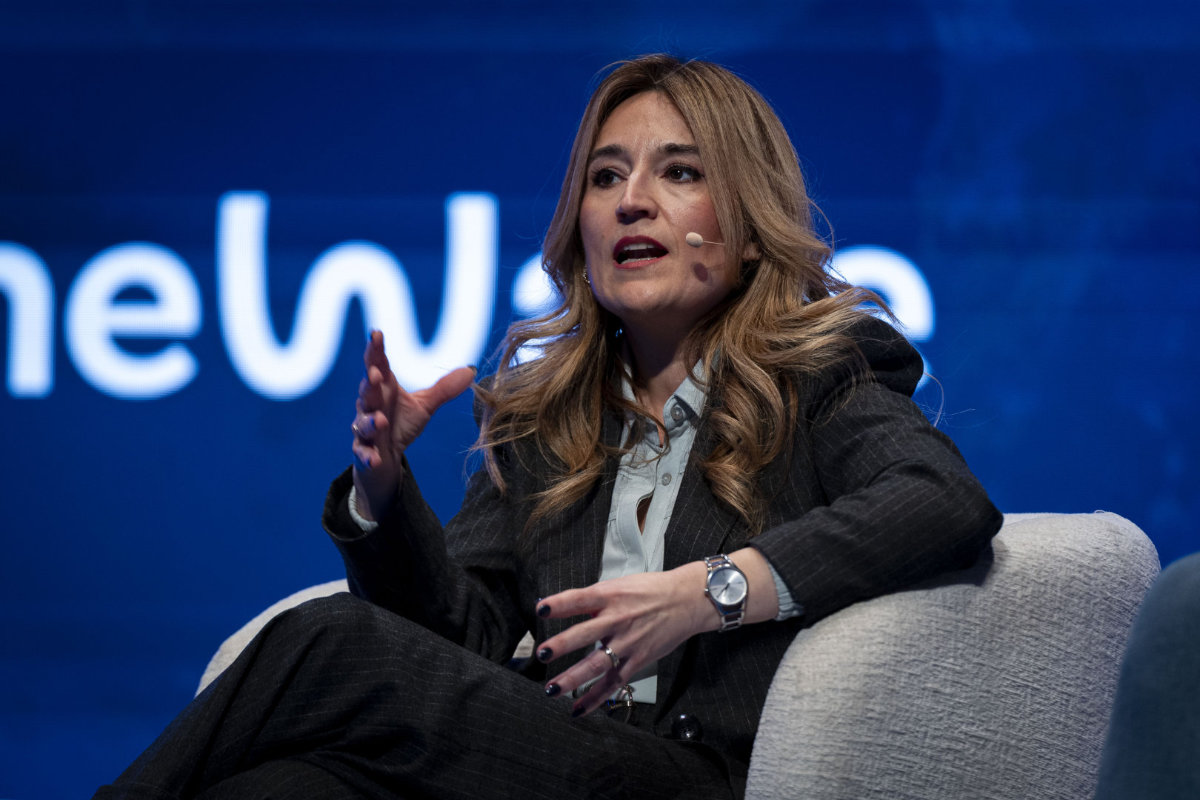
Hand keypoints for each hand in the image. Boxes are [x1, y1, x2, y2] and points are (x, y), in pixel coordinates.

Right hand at [350, 330, 475, 519]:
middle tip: (376, 374)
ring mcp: (365, 429)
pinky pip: (363, 453)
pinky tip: (374, 458)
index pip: (378, 364)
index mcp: (384, 388)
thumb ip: (443, 388)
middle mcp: (371, 405)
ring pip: (364, 422)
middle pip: (368, 390)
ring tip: (381, 420)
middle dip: (370, 383)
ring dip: (371, 421)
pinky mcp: (364, 451)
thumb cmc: (401, 424)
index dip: (375, 349)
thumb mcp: (425, 405)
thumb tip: (471, 369)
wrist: (386, 457)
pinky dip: (367, 455)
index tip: (376, 333)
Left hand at [535, 562, 711, 716]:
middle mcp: (618, 619)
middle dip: (562, 644)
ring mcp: (628, 642)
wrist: (687, 601)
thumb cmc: (650, 590)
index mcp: (610, 596)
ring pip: (597, 664)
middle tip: (542, 653)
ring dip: (573, 678)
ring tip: (552, 689)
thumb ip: (595, 600)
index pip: (580, 598)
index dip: (560, 603)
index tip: (540, 609)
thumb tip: (570, 609)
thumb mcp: (620, 585)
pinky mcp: (638, 660)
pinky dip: (596, 697)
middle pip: (586, 634)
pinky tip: (578, 709)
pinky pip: (614, 682)